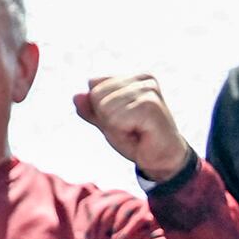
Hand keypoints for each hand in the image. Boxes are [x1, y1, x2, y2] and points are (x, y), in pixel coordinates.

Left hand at [75, 73, 194, 182]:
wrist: (162, 160)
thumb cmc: (136, 138)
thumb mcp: (107, 122)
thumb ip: (90, 109)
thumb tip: (76, 96)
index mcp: (132, 78)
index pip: (94, 84)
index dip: (101, 109)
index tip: (123, 120)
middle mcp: (142, 79)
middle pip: (97, 95)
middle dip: (107, 118)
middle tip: (130, 128)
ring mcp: (149, 91)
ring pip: (105, 107)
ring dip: (115, 127)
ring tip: (135, 131)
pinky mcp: (151, 106)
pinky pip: (115, 119)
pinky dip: (122, 133)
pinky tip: (140, 135)